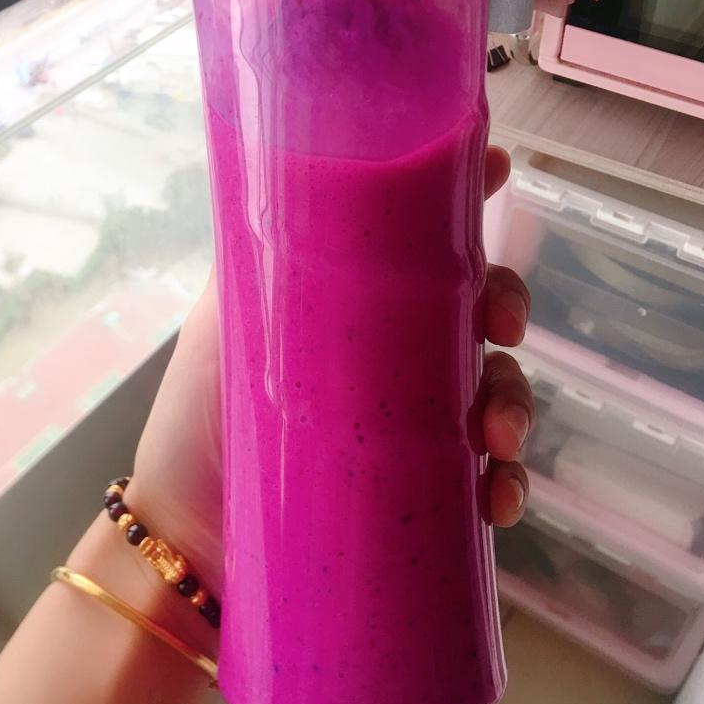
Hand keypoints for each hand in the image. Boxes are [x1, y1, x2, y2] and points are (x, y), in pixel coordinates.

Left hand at [130, 146, 531, 595]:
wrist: (187, 536)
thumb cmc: (197, 420)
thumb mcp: (222, 325)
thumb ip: (254, 259)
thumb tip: (281, 167)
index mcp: (360, 312)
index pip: (425, 249)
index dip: (469, 204)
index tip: (502, 171)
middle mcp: (398, 361)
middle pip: (476, 315)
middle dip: (507, 307)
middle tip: (502, 325)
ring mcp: (416, 426)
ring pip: (495, 393)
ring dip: (516, 405)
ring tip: (498, 438)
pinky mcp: (425, 492)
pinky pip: (487, 481)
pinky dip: (508, 487)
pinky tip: (499, 501)